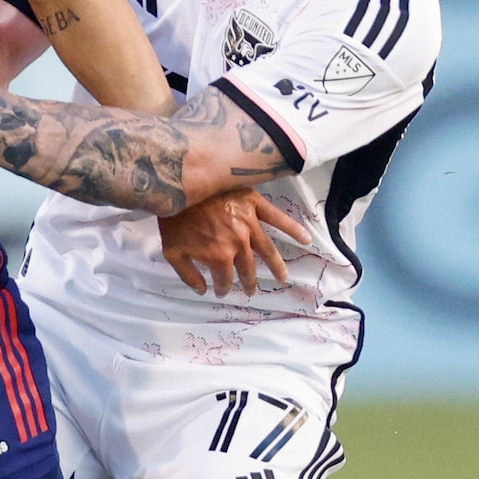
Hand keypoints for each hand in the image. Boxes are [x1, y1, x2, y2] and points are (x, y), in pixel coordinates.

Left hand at [158, 189, 308, 296]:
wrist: (178, 186)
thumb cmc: (173, 219)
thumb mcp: (172, 252)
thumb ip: (188, 275)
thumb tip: (202, 291)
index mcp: (220, 257)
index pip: (225, 279)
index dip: (223, 288)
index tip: (221, 291)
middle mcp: (239, 244)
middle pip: (248, 268)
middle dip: (249, 282)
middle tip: (251, 291)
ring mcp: (250, 224)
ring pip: (267, 250)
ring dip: (276, 266)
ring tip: (282, 277)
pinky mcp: (255, 204)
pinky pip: (278, 218)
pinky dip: (293, 229)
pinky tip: (306, 239)